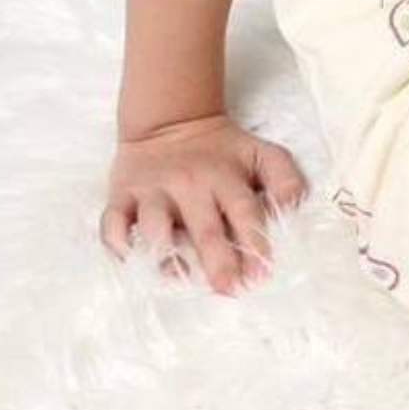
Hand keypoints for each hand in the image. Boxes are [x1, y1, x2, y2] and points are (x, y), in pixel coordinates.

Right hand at [99, 113, 307, 294]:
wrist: (171, 120)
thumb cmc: (223, 149)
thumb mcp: (262, 154)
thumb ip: (285, 179)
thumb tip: (296, 209)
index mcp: (227, 177)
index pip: (245, 213)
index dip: (255, 243)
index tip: (262, 275)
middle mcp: (190, 185)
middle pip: (204, 227)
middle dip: (217, 261)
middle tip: (228, 289)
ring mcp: (153, 191)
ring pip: (154, 226)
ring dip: (164, 254)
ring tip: (177, 279)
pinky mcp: (121, 195)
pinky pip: (112, 224)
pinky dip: (117, 245)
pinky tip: (131, 262)